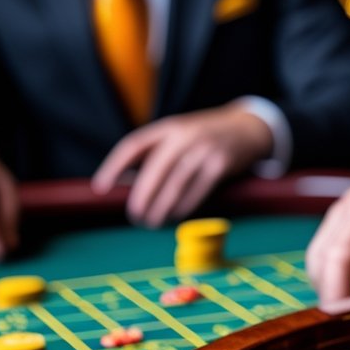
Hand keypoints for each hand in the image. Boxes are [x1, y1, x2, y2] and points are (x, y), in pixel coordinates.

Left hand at [92, 102, 273, 226]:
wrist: (247, 128)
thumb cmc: (206, 137)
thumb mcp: (180, 136)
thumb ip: (157, 155)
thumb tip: (130, 186)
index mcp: (167, 127)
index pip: (133, 146)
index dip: (114, 166)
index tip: (101, 187)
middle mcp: (184, 136)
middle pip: (155, 169)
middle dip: (142, 195)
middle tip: (134, 215)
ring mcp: (204, 150)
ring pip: (176, 184)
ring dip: (162, 207)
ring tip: (152, 222)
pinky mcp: (221, 165)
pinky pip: (198, 191)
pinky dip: (184, 207)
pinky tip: (175, 216)